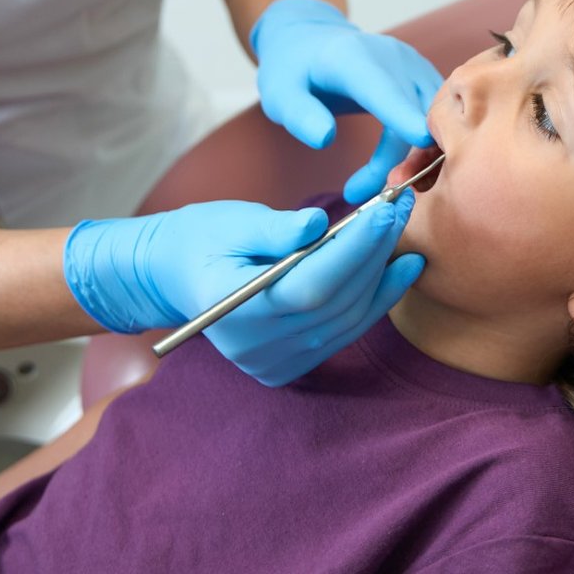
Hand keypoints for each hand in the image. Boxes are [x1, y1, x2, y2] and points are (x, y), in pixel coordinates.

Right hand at [64, 192, 423, 384]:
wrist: (171, 277)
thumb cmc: (200, 239)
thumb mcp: (230, 222)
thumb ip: (274, 228)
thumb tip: (319, 225)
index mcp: (234, 309)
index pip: (310, 285)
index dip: (354, 250)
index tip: (384, 211)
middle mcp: (256, 347)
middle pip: (334, 303)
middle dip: (374, 253)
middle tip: (401, 207)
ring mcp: (273, 363)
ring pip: (346, 320)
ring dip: (382, 275)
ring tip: (402, 230)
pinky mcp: (288, 366)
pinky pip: (342, 333)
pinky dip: (374, 300)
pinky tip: (397, 269)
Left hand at [251, 0, 442, 201]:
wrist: (312, 43)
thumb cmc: (294, 71)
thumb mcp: (279, 94)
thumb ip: (299, 115)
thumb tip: (325, 139)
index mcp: (355, 58)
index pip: (384, 90)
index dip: (403, 114)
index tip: (421, 140)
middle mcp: (394, 57)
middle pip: (415, 114)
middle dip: (403, 161)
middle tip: (359, 192)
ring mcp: (415, 66)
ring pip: (433, 120)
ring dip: (415, 160)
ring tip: (370, 184)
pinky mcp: (426, 77)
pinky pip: (437, 117)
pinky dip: (424, 148)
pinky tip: (396, 168)